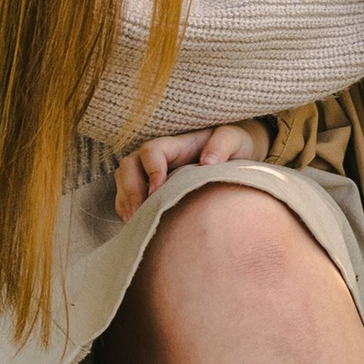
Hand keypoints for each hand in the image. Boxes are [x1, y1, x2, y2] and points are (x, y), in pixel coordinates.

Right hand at [115, 125, 265, 215]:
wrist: (238, 155)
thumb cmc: (235, 146)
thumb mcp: (235, 139)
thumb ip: (222, 145)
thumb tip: (206, 162)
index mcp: (176, 144)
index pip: (151, 151)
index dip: (151, 170)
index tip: (158, 192)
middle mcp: (159, 156)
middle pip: (129, 165)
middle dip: (130, 190)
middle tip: (138, 215)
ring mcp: (152, 171)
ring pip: (124, 180)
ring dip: (125, 201)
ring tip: (134, 223)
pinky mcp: (151, 186)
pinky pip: (128, 195)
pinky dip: (126, 208)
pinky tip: (136, 225)